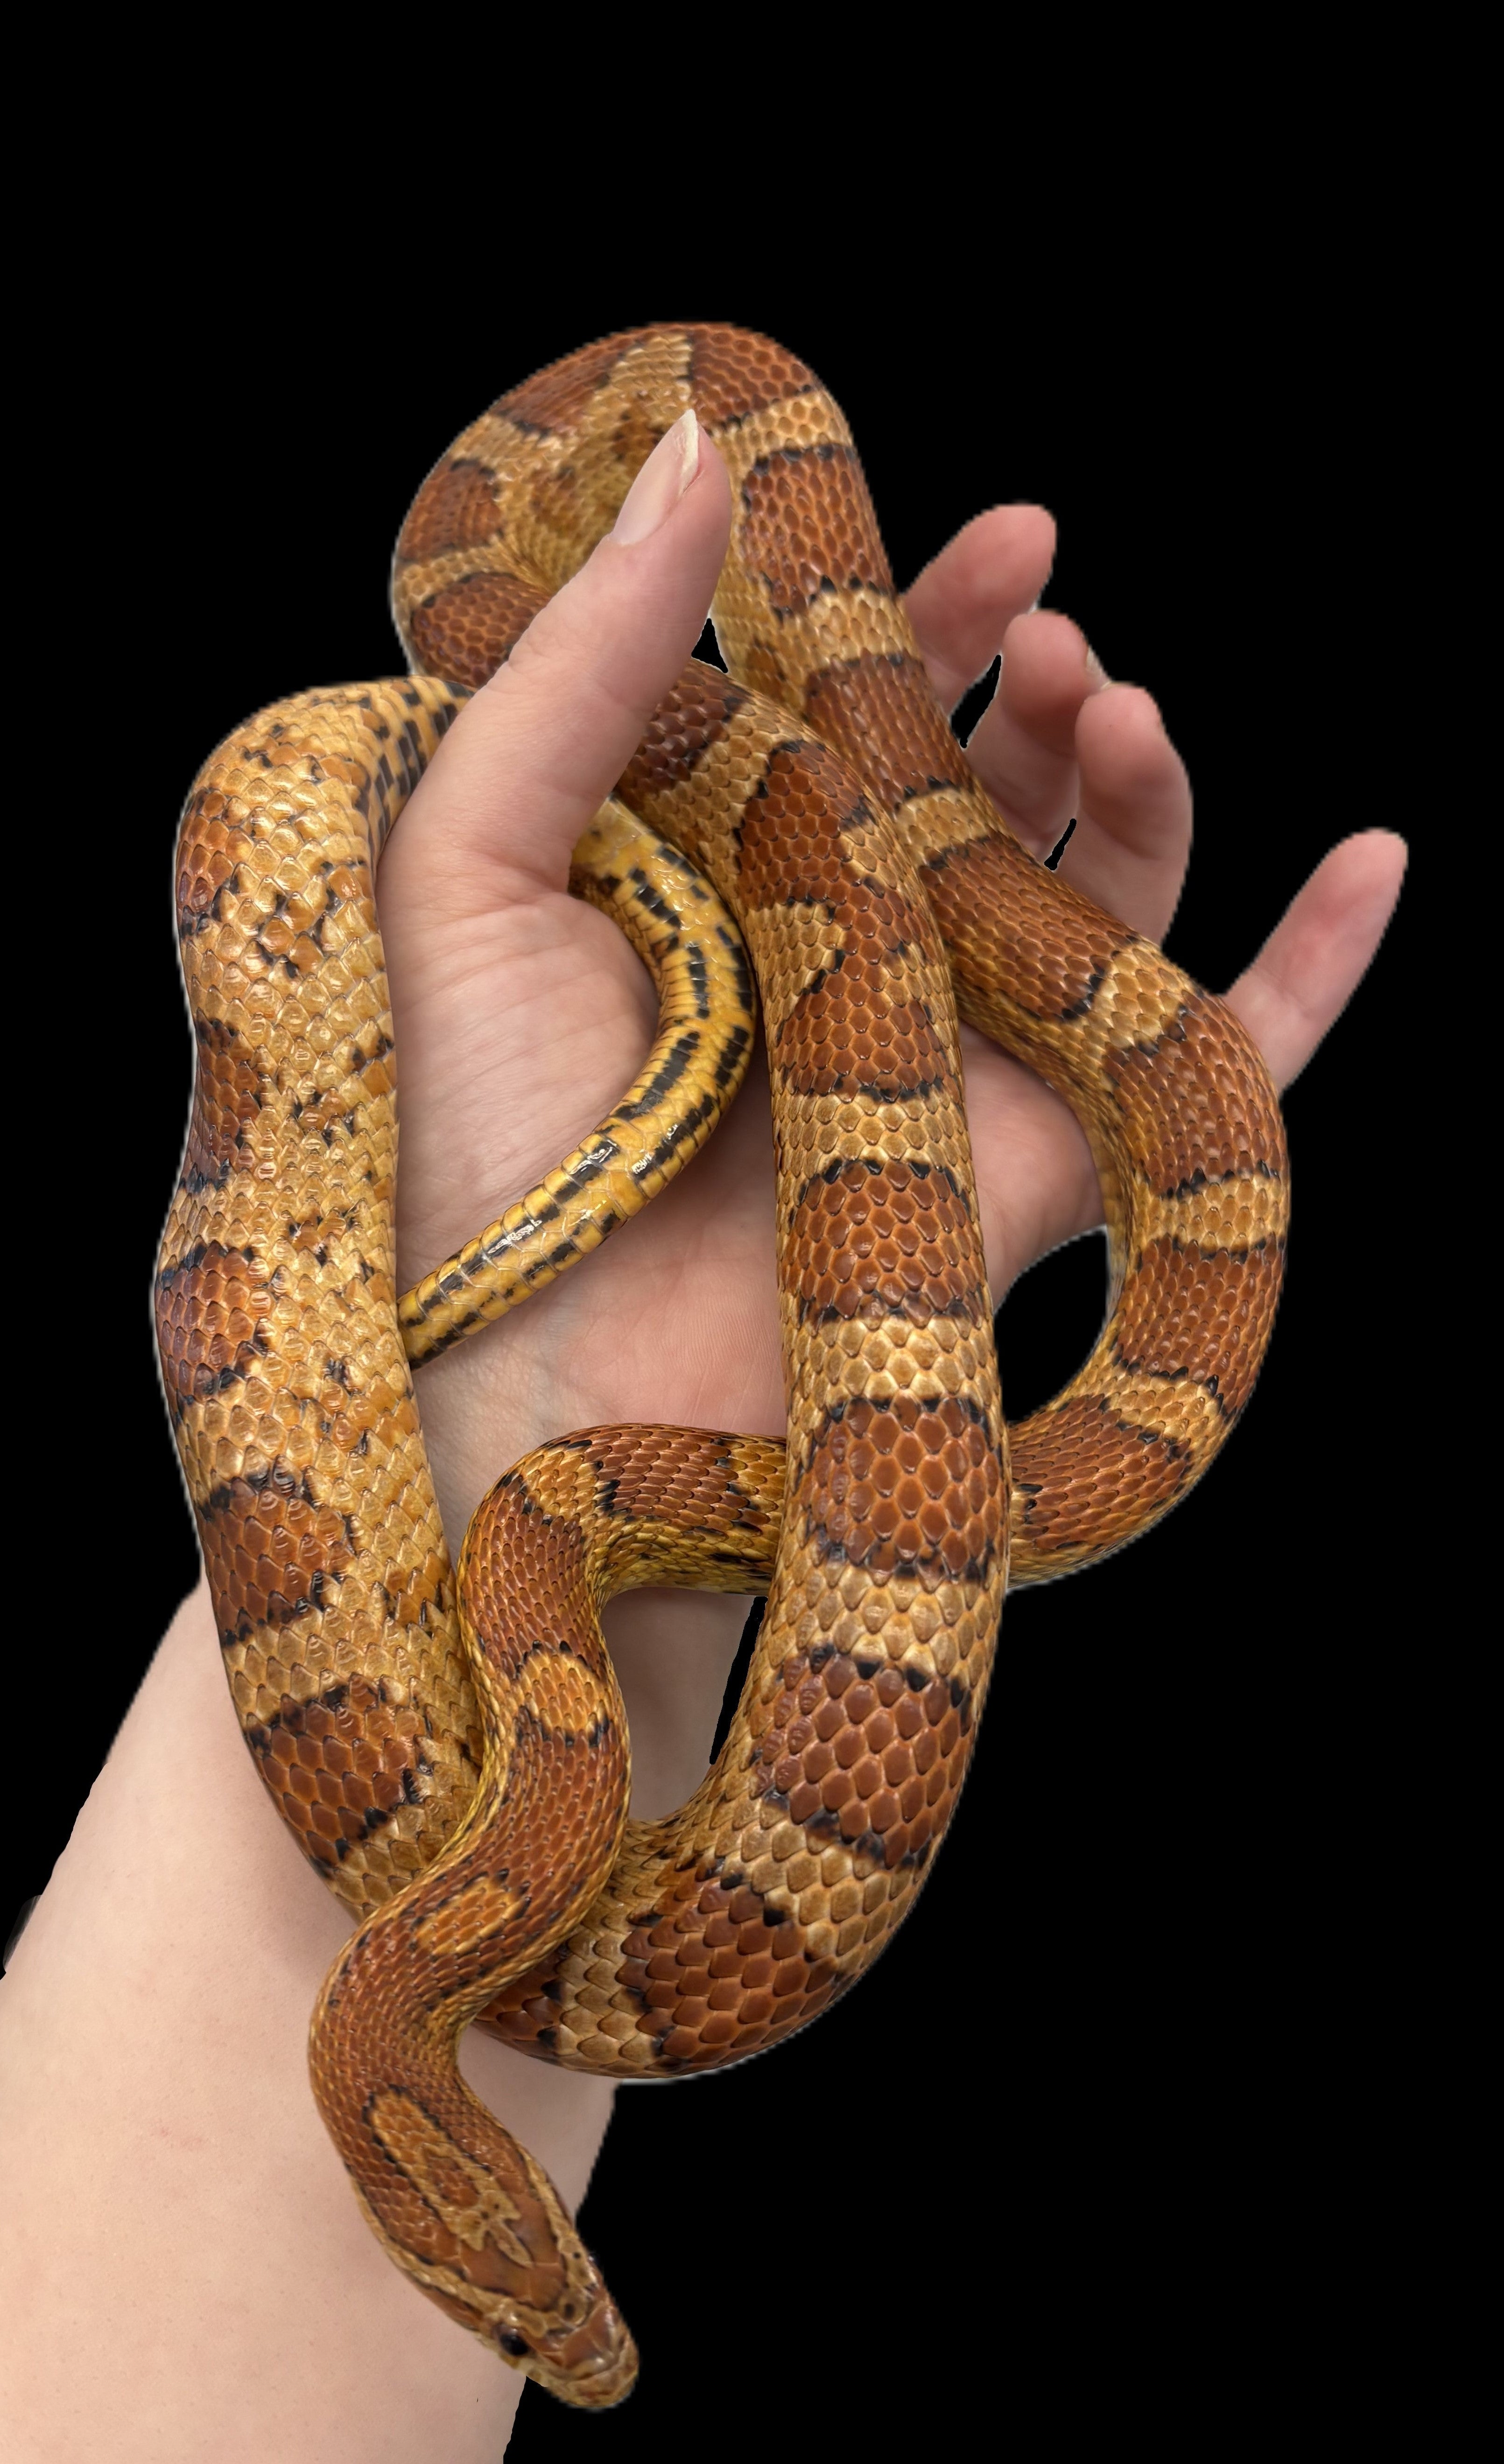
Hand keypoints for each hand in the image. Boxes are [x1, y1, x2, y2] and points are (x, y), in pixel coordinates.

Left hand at [375, 431, 1402, 1797]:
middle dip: (1037, 681)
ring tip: (1115, 705)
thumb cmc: (458, 1135)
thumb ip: (578, 660)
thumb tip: (695, 454)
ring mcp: (956, 1061)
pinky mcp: (1039, 1165)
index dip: (927, 616)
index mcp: (724, 878)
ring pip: (1099, 897)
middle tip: (1049, 627)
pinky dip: (1313, 972)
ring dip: (1140, 781)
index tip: (988, 537)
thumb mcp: (465, 861)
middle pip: (992, 787)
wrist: (527, 1381)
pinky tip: (1374, 860)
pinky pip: (1210, 1068)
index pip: (852, 713)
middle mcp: (849, 960)